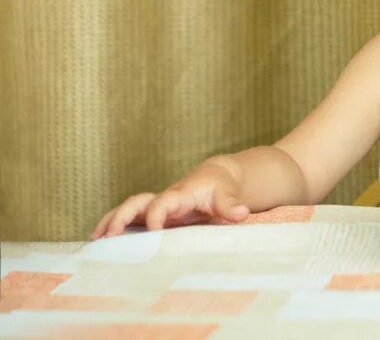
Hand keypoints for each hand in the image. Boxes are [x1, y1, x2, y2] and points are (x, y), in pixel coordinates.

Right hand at [90, 161, 249, 238]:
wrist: (216, 178)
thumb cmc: (221, 188)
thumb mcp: (228, 195)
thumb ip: (230, 205)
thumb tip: (241, 213)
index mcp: (180, 194)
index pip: (162, 202)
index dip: (156, 215)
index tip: (153, 231)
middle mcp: (163, 199)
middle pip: (136, 203)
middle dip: (121, 217)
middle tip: (108, 236)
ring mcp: (155, 206)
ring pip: (127, 210)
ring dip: (110, 223)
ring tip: (93, 242)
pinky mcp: (152, 214)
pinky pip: (129, 219)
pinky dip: (113, 228)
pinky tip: (100, 244)